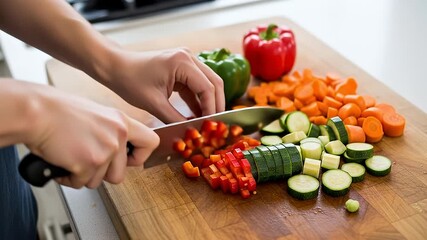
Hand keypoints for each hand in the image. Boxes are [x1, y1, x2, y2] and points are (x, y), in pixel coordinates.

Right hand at [24, 85, 158, 188]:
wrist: (37, 112)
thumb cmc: (59, 111)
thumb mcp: (98, 114)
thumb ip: (112, 131)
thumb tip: (119, 149)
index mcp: (122, 122)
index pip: (151, 142)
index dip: (140, 156)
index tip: (129, 159)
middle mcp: (117, 136)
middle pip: (120, 174)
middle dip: (102, 174)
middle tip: (88, 161)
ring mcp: (104, 151)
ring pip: (99, 181)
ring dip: (83, 175)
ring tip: (72, 156)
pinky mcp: (87, 164)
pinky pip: (80, 182)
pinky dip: (68, 177)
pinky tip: (62, 161)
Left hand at [103, 47, 225, 122]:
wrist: (115, 67)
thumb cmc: (130, 81)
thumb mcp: (154, 104)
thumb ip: (175, 119)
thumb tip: (192, 132)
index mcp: (182, 62)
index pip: (207, 88)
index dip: (212, 108)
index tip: (211, 126)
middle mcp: (188, 57)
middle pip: (214, 83)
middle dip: (216, 105)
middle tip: (215, 125)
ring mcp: (186, 61)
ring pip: (207, 83)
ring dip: (208, 102)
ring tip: (207, 122)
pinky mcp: (182, 67)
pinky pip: (196, 85)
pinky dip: (198, 100)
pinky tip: (197, 115)